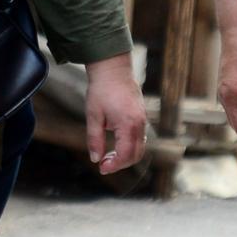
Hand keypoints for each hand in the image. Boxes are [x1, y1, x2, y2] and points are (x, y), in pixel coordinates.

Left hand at [83, 55, 146, 174]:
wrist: (113, 69)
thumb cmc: (101, 90)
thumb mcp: (93, 116)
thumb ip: (95, 139)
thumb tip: (95, 159)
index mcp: (128, 124)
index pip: (125, 155)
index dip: (114, 165)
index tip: (101, 168)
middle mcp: (139, 124)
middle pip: (136, 155)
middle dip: (120, 164)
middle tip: (103, 164)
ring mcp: (143, 120)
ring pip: (140, 148)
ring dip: (126, 157)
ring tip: (109, 157)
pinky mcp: (142, 117)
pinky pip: (141, 139)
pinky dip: (131, 147)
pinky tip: (117, 145)